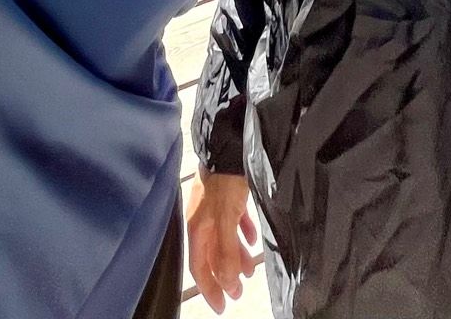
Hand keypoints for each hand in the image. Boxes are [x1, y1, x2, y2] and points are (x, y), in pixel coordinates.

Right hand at [185, 168, 257, 310]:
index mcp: (198, 229)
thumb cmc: (224, 184)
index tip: (222, 306)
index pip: (200, 268)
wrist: (229, 146)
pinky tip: (252, 237)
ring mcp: (215, 207)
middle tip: (239, 292)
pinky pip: (234, 221)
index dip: (210, 288)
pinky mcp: (227, 195)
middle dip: (225, 275)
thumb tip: (228, 283)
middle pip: (212, 255)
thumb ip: (226, 252)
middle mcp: (203, 220)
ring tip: (250, 269)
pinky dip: (242, 232)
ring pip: (225, 239)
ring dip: (236, 256)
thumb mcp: (226, 220)